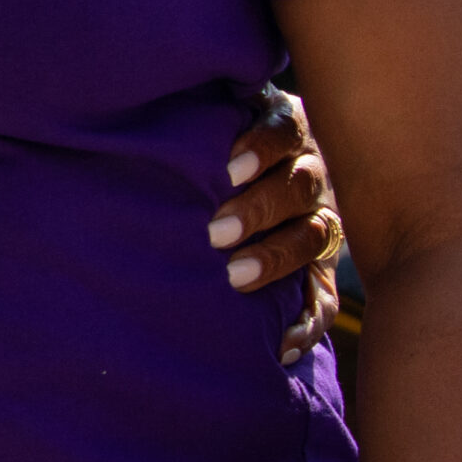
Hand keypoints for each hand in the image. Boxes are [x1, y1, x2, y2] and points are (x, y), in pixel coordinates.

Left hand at [213, 81, 343, 364]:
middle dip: (259, 208)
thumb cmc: (200, 154)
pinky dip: (306, 324)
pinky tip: (281, 344)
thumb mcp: (204, 128)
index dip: (262, 146)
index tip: (227, 169)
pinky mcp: (320, 273)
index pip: (285, 129)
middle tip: (215, 232)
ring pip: (315, 236)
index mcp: (284, 132)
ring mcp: (319, 223)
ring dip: (275, 257)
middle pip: (300, 185)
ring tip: (235, 277)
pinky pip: (326, 301)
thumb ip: (191, 121)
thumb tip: (136, 116)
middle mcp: (309, 175)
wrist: (226, 193)